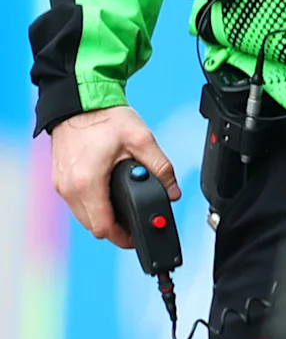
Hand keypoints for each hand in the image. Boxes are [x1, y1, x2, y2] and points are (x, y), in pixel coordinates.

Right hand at [49, 106, 178, 247]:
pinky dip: (93, 206)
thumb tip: (173, 192)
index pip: (103, 227)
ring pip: (83, 217)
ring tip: (125, 210)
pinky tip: (108, 198)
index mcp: (88, 182)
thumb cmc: (104, 117)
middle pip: (93, 226)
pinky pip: (76, 204)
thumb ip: (162, 169)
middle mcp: (69, 187)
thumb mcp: (142, 140)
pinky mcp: (59, 179)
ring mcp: (61, 184)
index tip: (138, 237)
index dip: (124, 237)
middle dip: (116, 229)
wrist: (78, 101)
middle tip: (136, 224)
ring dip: (103, 218)